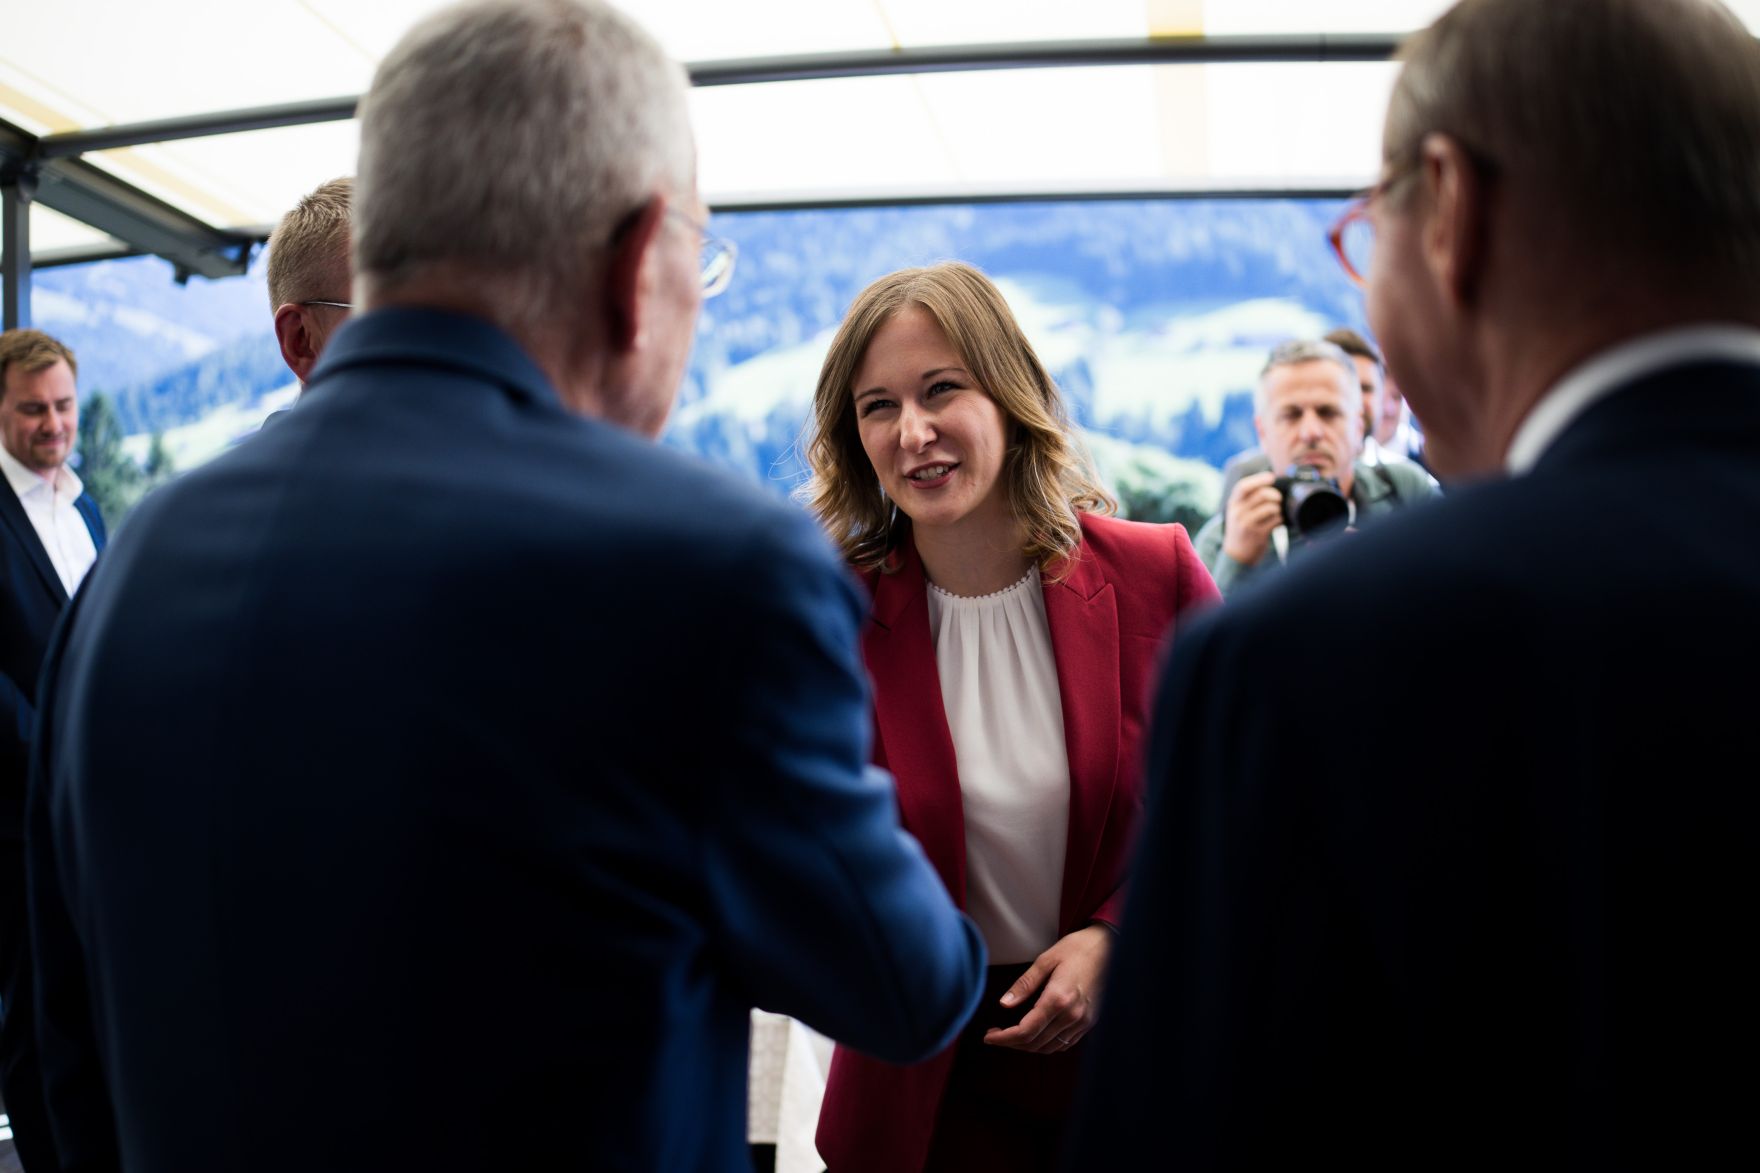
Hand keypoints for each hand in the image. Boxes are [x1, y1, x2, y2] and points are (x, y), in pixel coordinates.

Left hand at [982, 924, 1113, 1053]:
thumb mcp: (1046, 960)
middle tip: (995, 1034)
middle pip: (1035, 1043)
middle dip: (1011, 1043)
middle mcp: (1072, 1015)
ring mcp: (1084, 1021)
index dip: (1003, 1038)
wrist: (1111, 947)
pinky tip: (1036, 1034)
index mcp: (1058, 999)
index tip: (988, 1036)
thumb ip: (1024, 984)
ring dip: (1028, 1046)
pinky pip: (1065, 1043)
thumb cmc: (1077, 948)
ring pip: (1050, 1047)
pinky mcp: (1091, 1022)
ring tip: (1012, 1035)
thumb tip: (1004, 1004)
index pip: (1025, 1031)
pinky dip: (1047, 1044)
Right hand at [1221, 471, 1283, 565]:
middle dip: (1275, 495)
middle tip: (1278, 499)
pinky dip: (1280, 519)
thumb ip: (1248, 499)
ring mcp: (1247, 524)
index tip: (1271, 477)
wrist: (1236, 555)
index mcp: (1233, 504)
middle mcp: (1238, 513)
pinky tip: (1277, 522)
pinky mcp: (1258, 534)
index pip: (1243, 486)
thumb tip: (1269, 481)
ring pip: (1271, 507)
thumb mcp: (1237, 512)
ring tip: (1277, 512)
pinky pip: (1275, 520)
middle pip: (1261, 494)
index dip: (1258, 479)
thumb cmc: (1241, 529)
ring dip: (1278, 508)